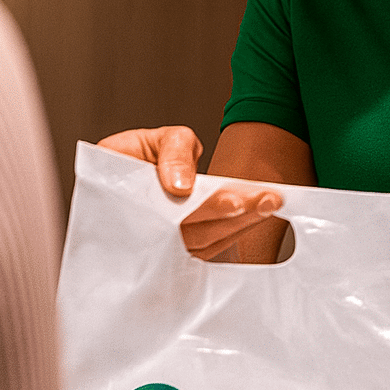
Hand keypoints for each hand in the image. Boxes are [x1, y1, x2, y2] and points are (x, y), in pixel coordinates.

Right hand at [97, 126, 282, 260]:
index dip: (206, 207)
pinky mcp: (173, 250)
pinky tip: (251, 220)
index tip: (234, 201)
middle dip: (235, 217)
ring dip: (237, 227)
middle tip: (267, 200)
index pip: (172, 210)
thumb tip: (182, 186)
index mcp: (132, 199)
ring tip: (267, 206)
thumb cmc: (133, 155)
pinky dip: (228, 235)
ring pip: (202, 244)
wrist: (122, 172)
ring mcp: (157, 245)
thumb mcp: (154, 139)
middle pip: (194, 232)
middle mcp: (145, 230)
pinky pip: (202, 250)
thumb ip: (172, 154)